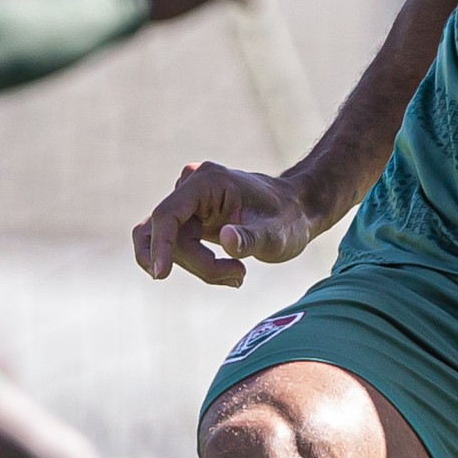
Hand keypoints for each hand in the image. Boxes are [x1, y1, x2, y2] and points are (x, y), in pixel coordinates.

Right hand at [134, 161, 317, 286]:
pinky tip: (230, 273)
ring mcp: (188, 201)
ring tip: (239, 275)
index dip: (160, 245)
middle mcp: (191, 185)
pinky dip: (200, 264)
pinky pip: (179, 247)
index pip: (167, 214)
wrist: (297, 210)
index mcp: (208, 181)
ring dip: (201, 267)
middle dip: (198, 263)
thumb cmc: (289, 220)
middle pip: (168, 234)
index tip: (161, 275)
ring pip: (171, 245)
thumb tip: (226, 238)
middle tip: (239, 276)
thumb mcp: (277, 235)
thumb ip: (251, 238)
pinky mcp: (189, 217)